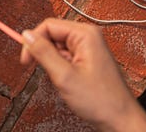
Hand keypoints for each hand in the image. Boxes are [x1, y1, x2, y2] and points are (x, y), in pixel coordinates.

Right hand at [20, 18, 145, 131]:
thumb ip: (43, 52)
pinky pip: (64, 56)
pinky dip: (59, 68)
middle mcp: (88, 37)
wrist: (120, 119)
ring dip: (51, 63)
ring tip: (61, 80)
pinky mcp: (86, 58)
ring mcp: (88, 47)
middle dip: (43, 53)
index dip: (33, 41)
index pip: (48, 26)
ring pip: (56, 47)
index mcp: (85, 34)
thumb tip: (26, 35)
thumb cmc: (100, 100)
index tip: (26, 59)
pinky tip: (66, 81)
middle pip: (52, 34)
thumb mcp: (64, 76)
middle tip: (43, 71)